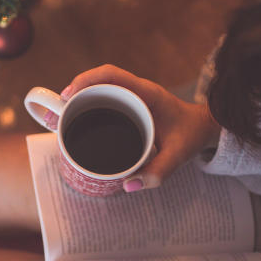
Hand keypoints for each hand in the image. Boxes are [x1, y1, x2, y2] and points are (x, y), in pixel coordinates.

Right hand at [62, 65, 220, 191]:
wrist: (202, 128)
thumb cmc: (190, 136)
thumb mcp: (177, 156)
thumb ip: (157, 173)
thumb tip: (128, 186)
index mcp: (147, 93)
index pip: (111, 75)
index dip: (86, 80)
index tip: (68, 95)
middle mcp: (137, 90)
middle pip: (100, 79)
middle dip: (76, 90)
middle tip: (57, 111)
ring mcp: (133, 95)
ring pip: (101, 88)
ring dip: (80, 98)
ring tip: (62, 116)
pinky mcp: (131, 104)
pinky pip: (106, 98)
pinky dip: (89, 105)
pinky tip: (78, 119)